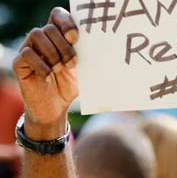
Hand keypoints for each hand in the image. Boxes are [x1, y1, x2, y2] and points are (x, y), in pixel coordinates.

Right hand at [12, 7, 78, 139]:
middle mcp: (42, 41)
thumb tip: (103, 48)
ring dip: (52, 53)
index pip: (57, 16)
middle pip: (49, 27)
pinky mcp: (20, 64)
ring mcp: (29, 50)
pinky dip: (41, 65)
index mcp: (57, 38)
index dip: (66, 21)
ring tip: (60, 69)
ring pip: (36, 35)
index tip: (75, 37)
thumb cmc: (68, 87)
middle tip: (73, 63)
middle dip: (64, 45)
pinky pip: (26, 54)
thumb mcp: (81, 71)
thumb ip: (86, 57)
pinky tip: (48, 76)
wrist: (55, 109)